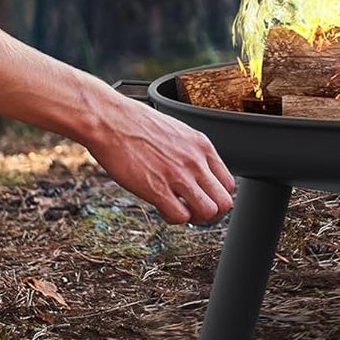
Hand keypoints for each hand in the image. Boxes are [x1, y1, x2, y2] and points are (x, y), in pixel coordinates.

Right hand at [88, 90, 235, 223]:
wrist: (111, 120)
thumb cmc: (138, 124)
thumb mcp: (177, 131)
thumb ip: (191, 152)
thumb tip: (197, 172)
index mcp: (202, 145)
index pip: (228, 183)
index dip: (217, 197)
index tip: (203, 198)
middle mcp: (195, 161)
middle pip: (224, 202)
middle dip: (211, 213)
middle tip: (194, 211)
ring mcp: (178, 175)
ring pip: (208, 212)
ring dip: (195, 218)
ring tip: (179, 210)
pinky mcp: (157, 188)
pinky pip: (180, 217)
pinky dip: (174, 219)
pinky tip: (162, 208)